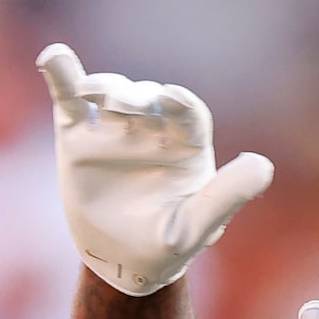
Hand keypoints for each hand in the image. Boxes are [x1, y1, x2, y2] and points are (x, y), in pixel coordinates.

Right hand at [38, 43, 271, 296]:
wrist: (121, 261)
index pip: (190, 114)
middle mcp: (154, 132)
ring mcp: (116, 131)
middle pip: (148, 98)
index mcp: (188, 148)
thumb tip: (263, 165)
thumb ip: (227, 195)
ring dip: (106, 87)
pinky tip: (54, 57)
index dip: (181, 103)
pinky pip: (70, 101)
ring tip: (95, 94)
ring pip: (112, 94)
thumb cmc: (167, 247)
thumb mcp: (197, 226)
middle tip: (124, 105)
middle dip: (137, 97)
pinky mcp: (79, 136)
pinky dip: (62, 78)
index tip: (171, 98)